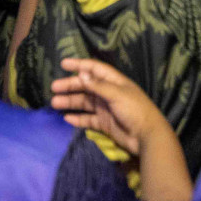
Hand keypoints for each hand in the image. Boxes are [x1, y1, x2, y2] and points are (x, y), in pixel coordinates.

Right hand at [50, 58, 174, 158]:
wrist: (146, 136)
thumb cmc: (134, 110)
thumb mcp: (117, 94)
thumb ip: (98, 85)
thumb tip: (81, 74)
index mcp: (113, 82)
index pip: (94, 68)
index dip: (79, 65)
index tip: (63, 64)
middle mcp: (108, 93)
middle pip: (85, 86)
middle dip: (70, 86)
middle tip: (54, 88)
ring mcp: (105, 108)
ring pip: (84, 102)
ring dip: (70, 102)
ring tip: (55, 103)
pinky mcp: (104, 123)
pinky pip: (87, 119)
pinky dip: (77, 118)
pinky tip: (67, 118)